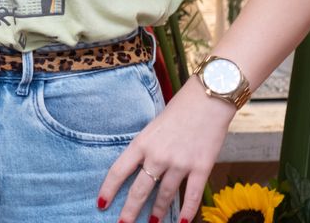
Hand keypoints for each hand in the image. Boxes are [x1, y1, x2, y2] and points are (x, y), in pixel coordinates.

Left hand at [96, 82, 236, 222]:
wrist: (208, 98)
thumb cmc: (180, 110)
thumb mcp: (154, 127)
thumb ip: (147, 148)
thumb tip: (142, 170)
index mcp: (142, 143)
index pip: (118, 171)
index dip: (108, 190)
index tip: (101, 204)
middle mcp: (158, 156)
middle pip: (139, 190)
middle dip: (130, 211)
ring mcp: (180, 163)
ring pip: (165, 196)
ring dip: (158, 212)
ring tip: (153, 222)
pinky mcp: (201, 167)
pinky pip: (192, 195)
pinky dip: (188, 211)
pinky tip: (183, 221)